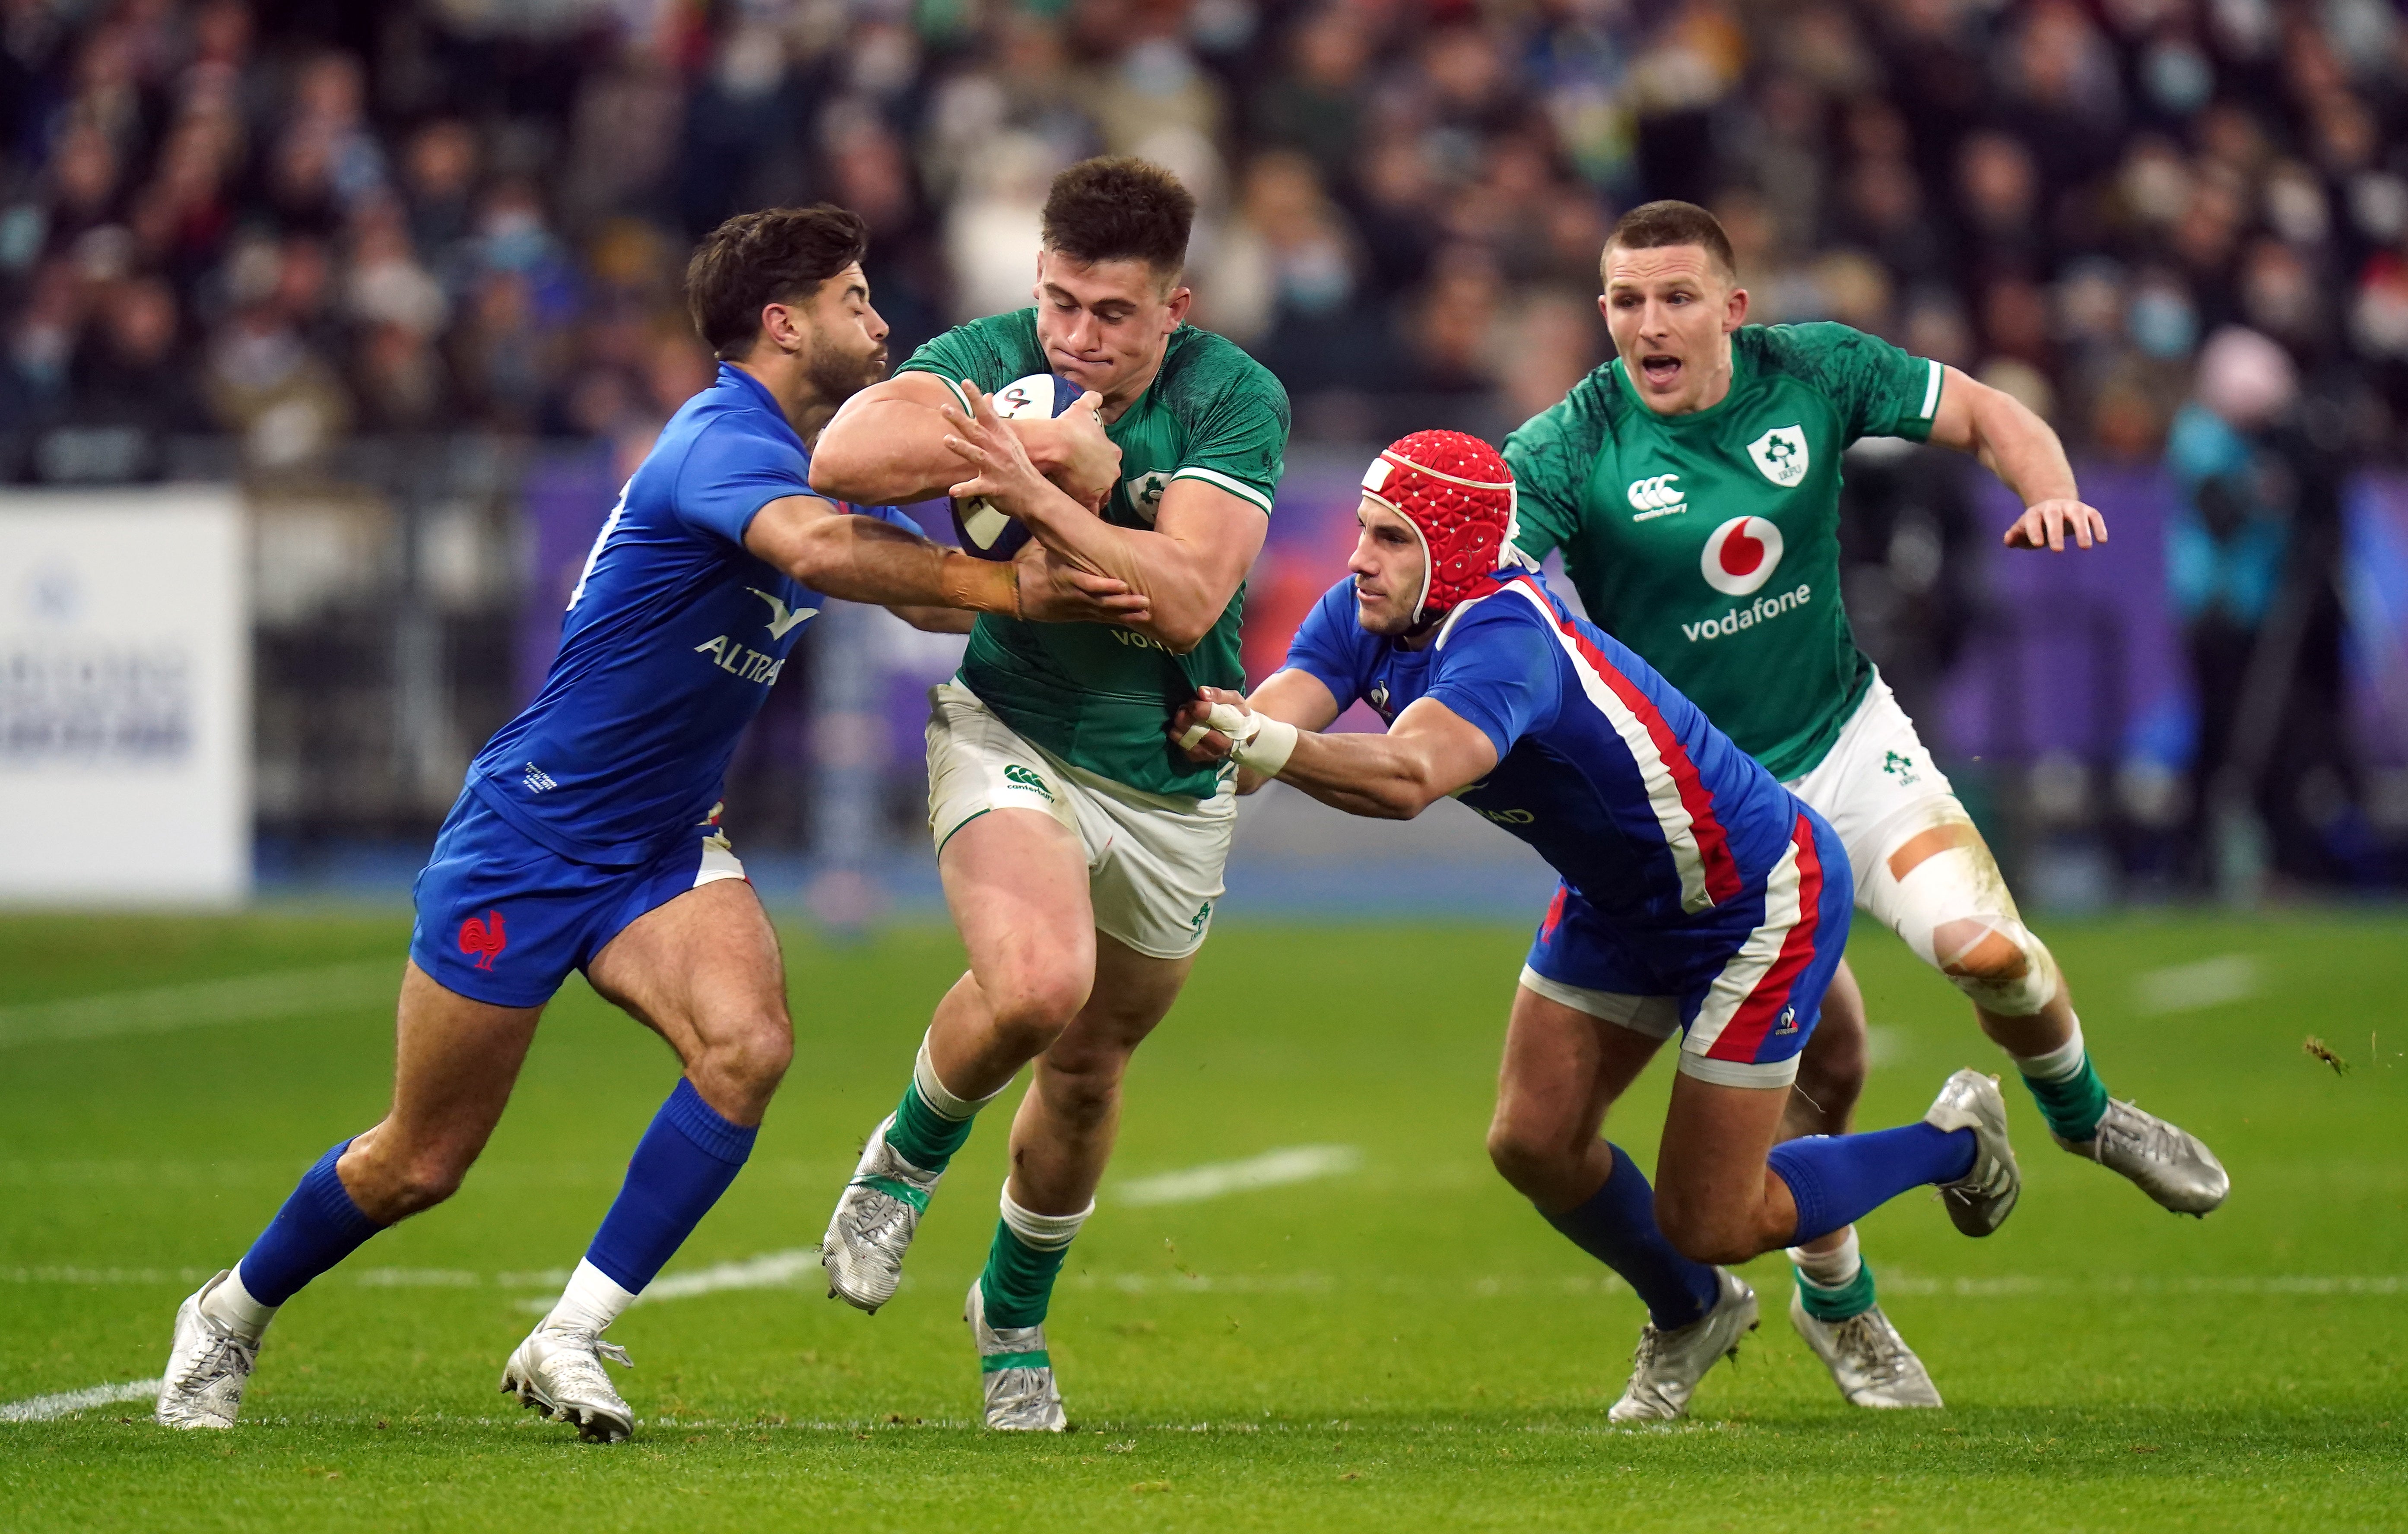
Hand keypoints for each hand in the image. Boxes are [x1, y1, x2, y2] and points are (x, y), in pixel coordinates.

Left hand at [941, 380, 1060, 515]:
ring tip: (947, 441)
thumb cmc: (1018, 465)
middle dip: (961, 420)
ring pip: (977, 456)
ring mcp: (996, 468)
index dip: (976, 398)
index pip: (987, 414)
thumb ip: (994, 417)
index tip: (966, 382)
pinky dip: (966, 489)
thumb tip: (987, 395)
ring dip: (962, 448)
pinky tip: (953, 491)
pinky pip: (977, 488)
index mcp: (1000, 437)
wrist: (1035, 494)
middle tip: (945, 408)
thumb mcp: (1008, 438)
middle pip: (977, 432)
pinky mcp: (994, 488)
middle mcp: (998, 450)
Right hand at [1014, 542, 1150, 624]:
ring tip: (1146, 612)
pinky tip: (1136, 619)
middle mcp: (1073, 594)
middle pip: (1101, 601)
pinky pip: (1101, 618)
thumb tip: (1069, 512)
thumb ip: (1061, 536)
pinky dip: (1118, 619)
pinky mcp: (1079, 615)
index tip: (1123, 585)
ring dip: (1125, 613)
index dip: (1104, 586)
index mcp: (1064, 576)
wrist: (1016, 591)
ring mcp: (1077, 607)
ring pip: (1104, 612)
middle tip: (1145, 601)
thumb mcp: (1042, 548)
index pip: (1086, 583)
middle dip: (1123, 603)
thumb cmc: (1032, 565)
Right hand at [1027, 390, 1120, 511]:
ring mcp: (1102, 488)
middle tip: (1081, 481)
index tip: (1088, 464)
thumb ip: (1092, 400)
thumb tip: (1096, 395)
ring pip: (1100, 498)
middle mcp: (1113, 471)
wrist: (1057, 444)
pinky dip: (1085, 513)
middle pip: (1107, 481)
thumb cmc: (1070, 427)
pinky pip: (1090, 511)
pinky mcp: (1089, 500)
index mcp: (1114, 452)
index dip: (1099, 464)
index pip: (1110, 462)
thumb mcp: (1082, 408)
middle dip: (1097, 482)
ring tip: (1077, 497)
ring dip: (1091, 498)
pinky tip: (1077, 513)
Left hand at [1167, 685, 1250, 762]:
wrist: (1242, 736)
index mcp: (1235, 726)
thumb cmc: (1237, 714)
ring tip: (1181, 716)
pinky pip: (1184, 748)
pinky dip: (1179, 736)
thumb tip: (1201, 692)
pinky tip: (1181, 727)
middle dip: (1187, 718)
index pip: (1216, 718)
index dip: (1201, 709)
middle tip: (1184, 708)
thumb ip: (1218, 694)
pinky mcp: (1199, 757)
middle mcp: (1223, 744)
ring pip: (1189, 741)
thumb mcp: (1234, 699)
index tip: (1193, 703)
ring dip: (1180, 727)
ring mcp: (1210, 753)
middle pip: (1200, 732)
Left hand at [2003, 498, 2106, 550]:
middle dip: (2055, 532)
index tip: (2037, 544)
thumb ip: (2015, 535)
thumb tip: (2009, 541)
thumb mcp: (2023, 530)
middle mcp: (2054, 507)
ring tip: (2085, 548)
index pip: (2033, 520)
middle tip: (2057, 551)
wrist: (2055, 508)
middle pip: (2054, 516)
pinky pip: (2094, 516)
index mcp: (2035, 513)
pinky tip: (2102, 540)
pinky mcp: (2087, 511)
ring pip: (2077, 515)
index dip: (2034, 531)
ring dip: (2082, 530)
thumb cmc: (2036, 525)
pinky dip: (2098, 527)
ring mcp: (2072, 507)